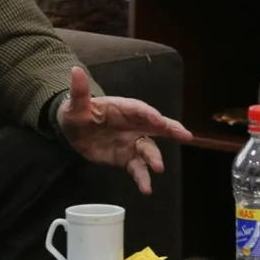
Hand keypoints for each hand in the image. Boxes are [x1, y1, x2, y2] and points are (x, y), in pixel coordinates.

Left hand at [56, 66, 192, 193]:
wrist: (73, 132)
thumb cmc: (77, 113)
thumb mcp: (74, 104)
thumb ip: (79, 91)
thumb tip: (76, 71)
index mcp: (123, 108)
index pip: (138, 109)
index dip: (149, 114)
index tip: (158, 120)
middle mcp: (133, 124)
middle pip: (156, 126)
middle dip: (171, 130)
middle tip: (185, 136)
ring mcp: (132, 142)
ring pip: (148, 149)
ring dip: (154, 158)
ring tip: (158, 168)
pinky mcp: (127, 158)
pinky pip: (138, 168)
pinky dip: (142, 178)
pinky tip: (146, 189)